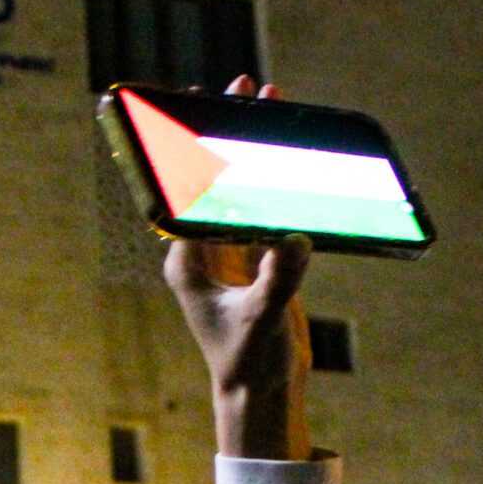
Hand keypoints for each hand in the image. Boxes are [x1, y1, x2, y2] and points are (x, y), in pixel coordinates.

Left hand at [161, 75, 313, 461]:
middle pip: (211, 178)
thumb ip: (278, 279)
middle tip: (243, 88)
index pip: (185, 190)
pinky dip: (274, 181)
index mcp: (188, 260)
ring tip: (269, 107)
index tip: (203, 108)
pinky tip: (288, 153)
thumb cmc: (248, 363)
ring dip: (252, 151)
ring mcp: (230, 254)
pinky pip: (262, 209)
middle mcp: (203, 251)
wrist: (262, 395)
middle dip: (226, 133)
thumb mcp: (262, 319)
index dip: (194, 145)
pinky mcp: (257, 262)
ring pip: (238, 188)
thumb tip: (296, 240)